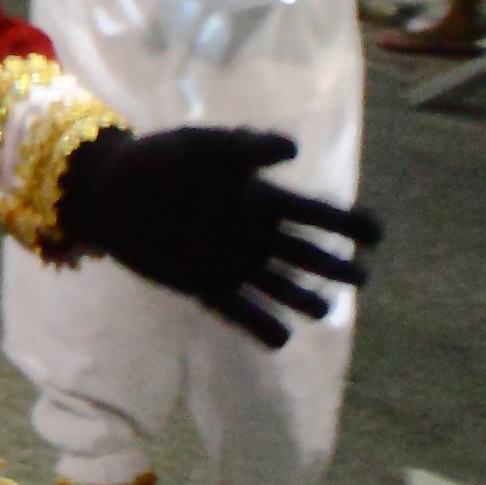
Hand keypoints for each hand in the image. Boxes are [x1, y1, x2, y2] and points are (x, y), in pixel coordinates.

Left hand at [52, 125, 374, 347]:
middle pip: (306, 254)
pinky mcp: (203, 285)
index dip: (349, 223)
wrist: (109, 189)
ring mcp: (231, 262)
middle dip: (336, 266)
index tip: (376, 235)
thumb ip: (246, 147)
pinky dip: (260, 325)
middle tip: (362, 277)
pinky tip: (282, 338)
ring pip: (279, 286)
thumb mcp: (202, 146)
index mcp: (261, 199)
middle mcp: (254, 234)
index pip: (317, 213)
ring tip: (324, 310)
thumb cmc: (159, 159)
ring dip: (303, 299)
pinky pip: (239, 310)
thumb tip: (293, 148)